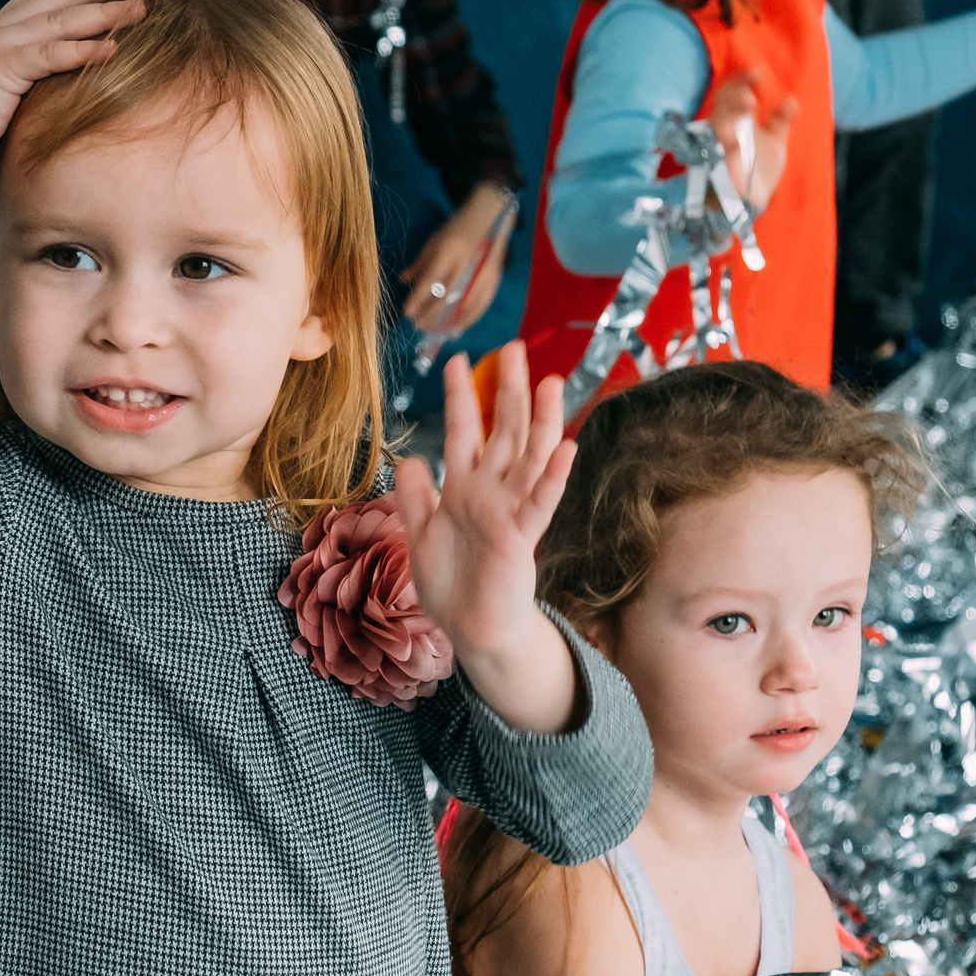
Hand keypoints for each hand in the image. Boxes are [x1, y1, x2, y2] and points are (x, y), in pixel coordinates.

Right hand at [0, 0, 146, 170]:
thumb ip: (21, 74)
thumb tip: (52, 81)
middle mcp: (1, 28)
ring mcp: (1, 44)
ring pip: (62, 20)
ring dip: (105, 13)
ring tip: (139, 10)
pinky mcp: (4, 67)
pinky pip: (52, 53)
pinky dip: (84, 49)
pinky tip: (113, 48)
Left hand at [392, 343, 581, 734]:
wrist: (470, 628)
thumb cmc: (450, 582)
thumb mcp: (419, 534)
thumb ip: (415, 496)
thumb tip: (410, 457)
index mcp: (462, 486)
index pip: (463, 430)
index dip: (460, 396)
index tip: (457, 358)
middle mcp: (490, 491)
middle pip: (504, 431)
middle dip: (508, 390)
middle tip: (515, 348)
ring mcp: (510, 511)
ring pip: (529, 457)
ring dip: (541, 421)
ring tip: (550, 384)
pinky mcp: (521, 538)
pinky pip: (539, 503)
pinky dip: (552, 477)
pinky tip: (565, 450)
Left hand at [400, 183, 514, 328]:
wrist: (489, 217)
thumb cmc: (457, 227)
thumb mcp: (434, 241)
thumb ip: (420, 263)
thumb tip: (402, 281)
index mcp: (449, 251)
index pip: (430, 281)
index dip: (418, 299)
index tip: (407, 312)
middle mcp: (466, 265)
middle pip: (447, 297)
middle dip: (430, 314)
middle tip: (417, 325)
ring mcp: (483, 275)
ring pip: (464, 306)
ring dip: (447, 321)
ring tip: (433, 330)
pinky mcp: (494, 281)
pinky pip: (481, 306)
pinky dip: (468, 320)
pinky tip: (455, 329)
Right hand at [705, 71, 795, 213]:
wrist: (751, 204)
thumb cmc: (758, 174)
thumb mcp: (775, 144)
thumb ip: (780, 122)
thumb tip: (791, 100)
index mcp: (735, 122)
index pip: (730, 94)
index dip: (741, 81)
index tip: (758, 74)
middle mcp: (723, 132)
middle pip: (720, 105)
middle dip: (734, 96)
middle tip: (751, 95)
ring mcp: (718, 149)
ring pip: (715, 124)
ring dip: (730, 112)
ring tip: (747, 104)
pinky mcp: (717, 169)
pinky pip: (716, 153)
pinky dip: (726, 143)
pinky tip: (737, 139)